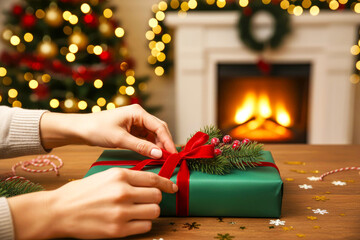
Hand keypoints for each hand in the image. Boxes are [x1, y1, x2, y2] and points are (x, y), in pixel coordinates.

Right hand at [7, 168, 177, 238]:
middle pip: (157, 195)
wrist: (59, 211)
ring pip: (154, 211)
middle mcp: (123, 192)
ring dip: (150, 211)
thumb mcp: (106, 176)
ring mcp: (121, 212)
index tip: (171, 187)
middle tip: (148, 200)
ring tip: (139, 211)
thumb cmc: (81, 192)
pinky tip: (132, 221)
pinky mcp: (118, 230)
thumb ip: (129, 178)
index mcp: (120, 175)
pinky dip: (142, 224)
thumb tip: (151, 182)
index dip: (166, 184)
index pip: (154, 179)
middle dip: (156, 198)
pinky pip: (145, 227)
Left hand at [40, 104, 176, 157]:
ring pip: (153, 135)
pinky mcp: (131, 130)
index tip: (172, 153)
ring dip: (157, 146)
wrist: (80, 129)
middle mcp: (139, 116)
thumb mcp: (120, 139)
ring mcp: (136, 123)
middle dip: (164, 143)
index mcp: (138, 112)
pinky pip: (145, 138)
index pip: (159, 126)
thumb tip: (159, 154)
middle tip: (169, 158)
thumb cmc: (97, 129)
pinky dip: (149, 147)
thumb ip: (141, 146)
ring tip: (161, 159)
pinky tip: (151, 155)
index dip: (167, 140)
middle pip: (158, 129)